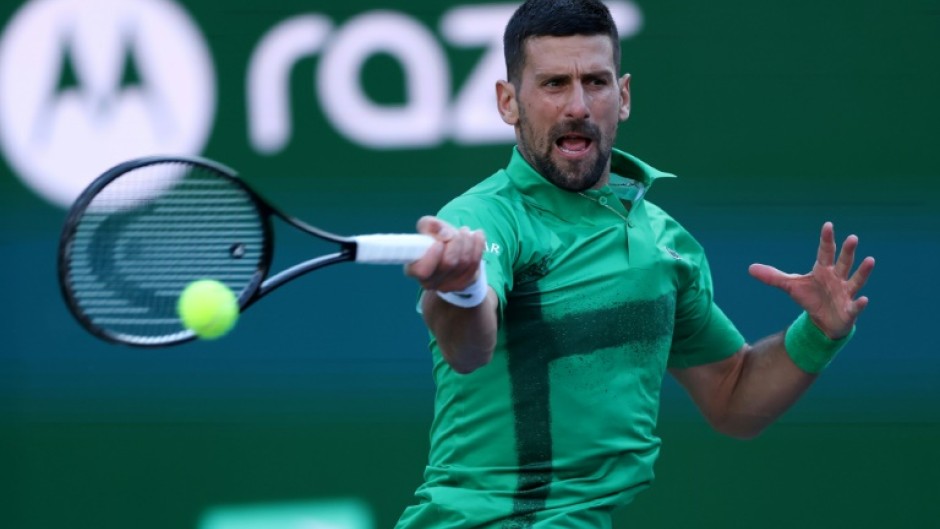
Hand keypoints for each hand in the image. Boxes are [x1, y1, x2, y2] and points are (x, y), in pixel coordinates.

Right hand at [405, 216, 485, 292]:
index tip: (439, 242)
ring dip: (467, 241)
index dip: (432, 256)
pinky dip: (478, 246)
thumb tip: (444, 233)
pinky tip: (478, 235)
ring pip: (464, 262)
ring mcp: (449, 285)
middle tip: (455, 232)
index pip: (421, 271)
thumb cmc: (436, 240)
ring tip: (465, 231)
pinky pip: (475, 264)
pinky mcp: (465, 283)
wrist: (452, 254)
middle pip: (448, 263)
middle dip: (455, 241)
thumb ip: (430, 225)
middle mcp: (430, 282)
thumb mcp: (428, 228)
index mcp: (415, 269)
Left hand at [748, 222, 874, 338]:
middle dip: (847, 251)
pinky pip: (855, 306)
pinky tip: (864, 299)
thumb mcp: (790, 287)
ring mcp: (845, 293)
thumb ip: (773, 277)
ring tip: (870, 260)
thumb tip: (750, 268)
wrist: (822, 321)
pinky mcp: (849, 310)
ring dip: (863, 271)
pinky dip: (859, 304)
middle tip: (853, 237)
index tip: (828, 225)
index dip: (826, 239)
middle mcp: (837, 278)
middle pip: (843, 262)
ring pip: (856, 280)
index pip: (825, 252)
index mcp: (823, 270)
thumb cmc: (810, 298)